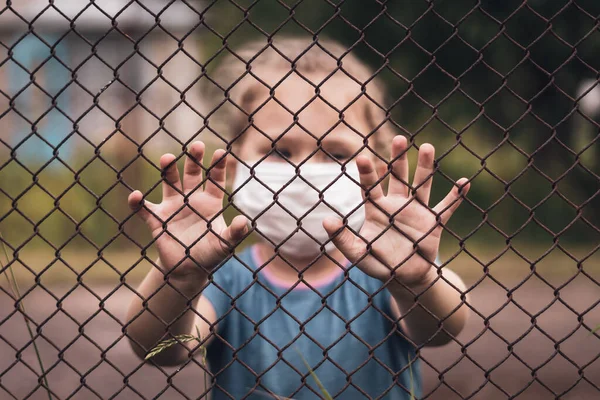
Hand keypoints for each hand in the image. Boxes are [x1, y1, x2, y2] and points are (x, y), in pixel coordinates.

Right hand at [128, 141, 247, 280]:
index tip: (221, 152)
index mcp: (209, 202)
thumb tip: (245, 222)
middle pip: (191, 175)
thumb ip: (235, 233)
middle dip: (193, 160)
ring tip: (167, 158)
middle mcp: (190, 200)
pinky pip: (144, 209)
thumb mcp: (225, 244)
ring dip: (168, 171)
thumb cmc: (210, 254)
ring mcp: (172, 208)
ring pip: (169, 183)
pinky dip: (138, 203)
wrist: (189, 270)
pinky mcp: (157, 221)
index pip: (214, 180)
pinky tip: (135, 196)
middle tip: (196, 146)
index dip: (218, 166)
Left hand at [323, 136, 469, 288]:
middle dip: (398, 160)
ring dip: (425, 167)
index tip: (362, 157)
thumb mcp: (358, 253)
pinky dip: (456, 196)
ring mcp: (417, 212)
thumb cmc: (378, 264)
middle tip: (399, 139)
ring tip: (426, 147)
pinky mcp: (433, 223)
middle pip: (397, 177)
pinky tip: (465, 182)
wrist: (404, 277)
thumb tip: (327, 220)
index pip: (370, 187)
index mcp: (377, 209)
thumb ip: (342, 238)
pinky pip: (446, 207)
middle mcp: (397, 205)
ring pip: (421, 185)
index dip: (367, 173)